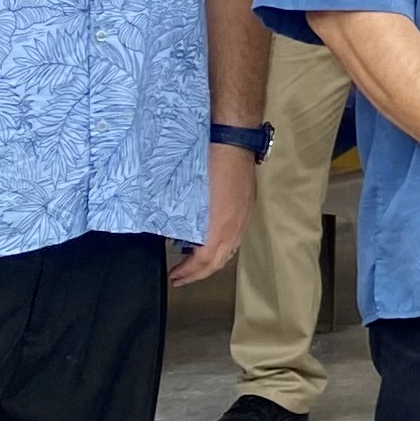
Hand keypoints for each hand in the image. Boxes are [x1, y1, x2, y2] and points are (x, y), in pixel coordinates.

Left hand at [169, 144, 252, 282]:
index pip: (204, 261)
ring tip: (195, 266)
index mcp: (220, 226)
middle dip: (198, 275)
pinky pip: (235, 239)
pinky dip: (222, 249)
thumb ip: (186, 218)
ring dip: (212, 263)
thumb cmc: (210, 162)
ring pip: (229, 252)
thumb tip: (174, 234)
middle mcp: (235, 227)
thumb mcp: (191, 193)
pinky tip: (213, 243)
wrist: (234, 141)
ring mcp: (243, 218)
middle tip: (180, 279)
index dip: (188, 273)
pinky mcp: (246, 208)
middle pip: (218, 262)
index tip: (174, 277)